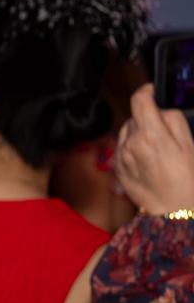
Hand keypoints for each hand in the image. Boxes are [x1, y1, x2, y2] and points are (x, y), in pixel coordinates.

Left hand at [117, 84, 193, 214]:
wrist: (173, 210)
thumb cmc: (187, 179)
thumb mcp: (189, 144)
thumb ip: (172, 120)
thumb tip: (160, 109)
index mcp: (150, 135)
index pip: (139, 100)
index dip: (146, 91)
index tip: (151, 91)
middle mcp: (130, 143)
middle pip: (134, 117)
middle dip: (147, 119)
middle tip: (164, 134)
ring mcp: (120, 156)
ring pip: (127, 132)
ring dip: (138, 133)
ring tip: (157, 150)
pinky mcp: (116, 167)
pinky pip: (122, 148)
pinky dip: (132, 148)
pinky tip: (148, 161)